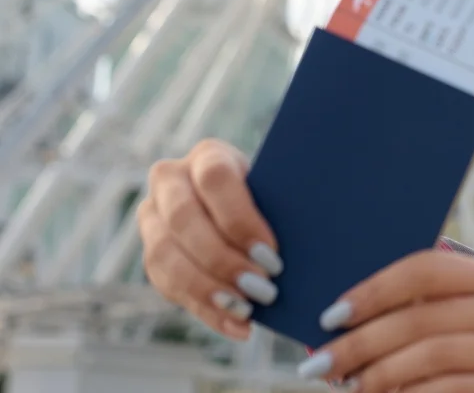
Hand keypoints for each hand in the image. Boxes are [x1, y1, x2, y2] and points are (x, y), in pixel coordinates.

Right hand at [137, 139, 283, 339]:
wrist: (249, 209)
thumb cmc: (276, 198)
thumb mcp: (281, 192)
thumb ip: (286, 207)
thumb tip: (314, 236)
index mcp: (209, 156)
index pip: (215, 179)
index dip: (240, 219)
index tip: (272, 254)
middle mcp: (170, 181)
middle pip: (184, 219)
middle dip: (224, 260)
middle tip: (265, 289)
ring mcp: (153, 217)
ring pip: (165, 255)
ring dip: (209, 289)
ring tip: (249, 311)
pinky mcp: (152, 254)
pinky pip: (168, 287)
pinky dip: (207, 310)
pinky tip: (239, 326)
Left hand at [298, 249, 473, 392]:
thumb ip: (428, 307)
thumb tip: (344, 317)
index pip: (427, 269)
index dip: (373, 290)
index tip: (330, 317)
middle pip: (423, 317)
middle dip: (361, 343)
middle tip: (320, 364)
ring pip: (434, 356)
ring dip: (380, 375)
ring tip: (350, 387)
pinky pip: (452, 390)